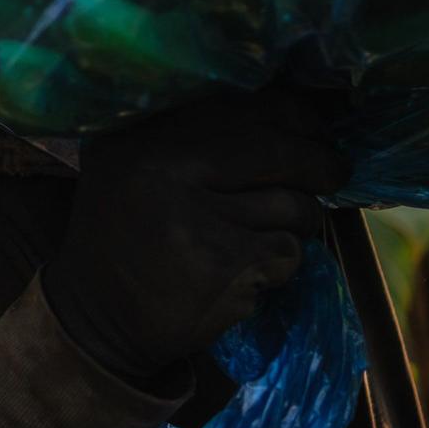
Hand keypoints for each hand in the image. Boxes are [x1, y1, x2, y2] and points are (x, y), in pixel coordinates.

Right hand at [41, 89, 349, 380]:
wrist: (95, 320)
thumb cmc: (124, 236)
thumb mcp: (129, 165)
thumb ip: (187, 133)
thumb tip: (288, 107)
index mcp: (144, 137)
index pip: (246, 107)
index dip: (294, 116)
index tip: (311, 131)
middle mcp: (165, 169)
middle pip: (280, 150)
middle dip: (320, 164)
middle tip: (333, 173)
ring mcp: (197, 219)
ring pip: (293, 205)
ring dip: (299, 221)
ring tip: (273, 232)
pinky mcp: (224, 267)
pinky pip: (287, 252)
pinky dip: (281, 263)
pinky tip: (250, 270)